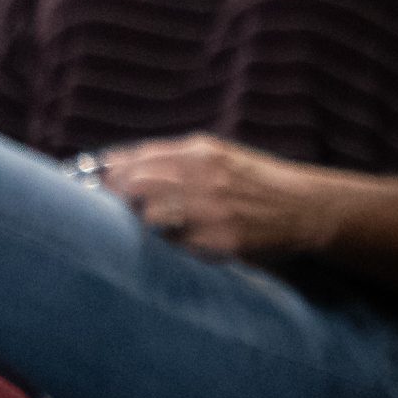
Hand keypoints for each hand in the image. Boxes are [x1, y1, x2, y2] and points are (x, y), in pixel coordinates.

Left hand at [99, 134, 327, 260]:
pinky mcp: (220, 241)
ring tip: (139, 229)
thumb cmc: (252, 184)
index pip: (135, 159)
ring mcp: (212, 209)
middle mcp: (204, 176)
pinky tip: (165, 244)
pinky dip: (162, 245)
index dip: (108, 174)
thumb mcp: (217, 157)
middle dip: (115, 199)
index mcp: (200, 152)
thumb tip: (113, 163)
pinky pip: (173, 245)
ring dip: (137, 224)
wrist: (305, 208)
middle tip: (107, 211)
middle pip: (134, 185)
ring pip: (147, 215)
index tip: (93, 184)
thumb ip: (170, 159)